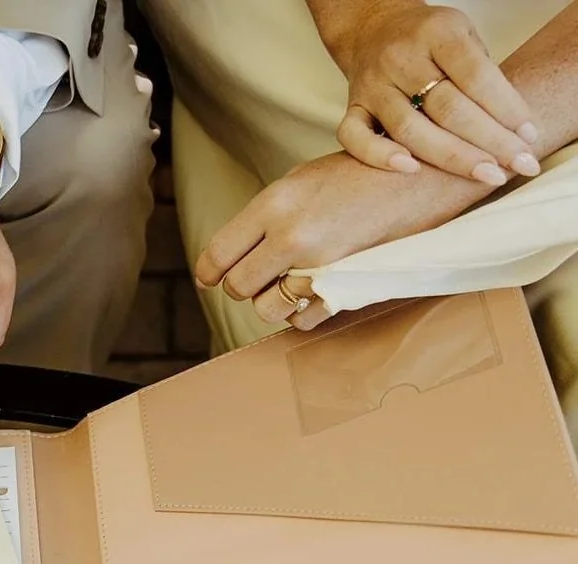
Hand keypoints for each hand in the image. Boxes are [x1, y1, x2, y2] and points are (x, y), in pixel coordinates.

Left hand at [194, 151, 480, 328]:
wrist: (422, 175)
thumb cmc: (359, 174)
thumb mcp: (301, 180)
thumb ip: (265, 217)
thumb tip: (231, 253)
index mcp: (274, 204)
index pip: (217, 255)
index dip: (209, 272)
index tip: (211, 277)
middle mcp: (291, 236)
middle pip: (238, 287)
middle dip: (245, 284)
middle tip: (261, 273)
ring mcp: (318, 266)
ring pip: (266, 310)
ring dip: (274, 301)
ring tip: (292, 279)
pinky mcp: (344, 287)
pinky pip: (302, 320)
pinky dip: (304, 312)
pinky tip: (316, 289)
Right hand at [322, 0, 539, 181]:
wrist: (374, 29)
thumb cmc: (429, 42)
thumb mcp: (462, 38)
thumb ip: (481, 76)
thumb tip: (513, 130)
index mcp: (437, 33)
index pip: (476, 75)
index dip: (505, 109)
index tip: (527, 137)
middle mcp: (401, 58)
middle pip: (447, 108)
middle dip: (488, 140)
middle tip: (517, 164)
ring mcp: (373, 86)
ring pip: (409, 129)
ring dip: (451, 157)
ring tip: (484, 174)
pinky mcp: (352, 108)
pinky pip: (354, 138)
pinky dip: (379, 156)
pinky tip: (410, 170)